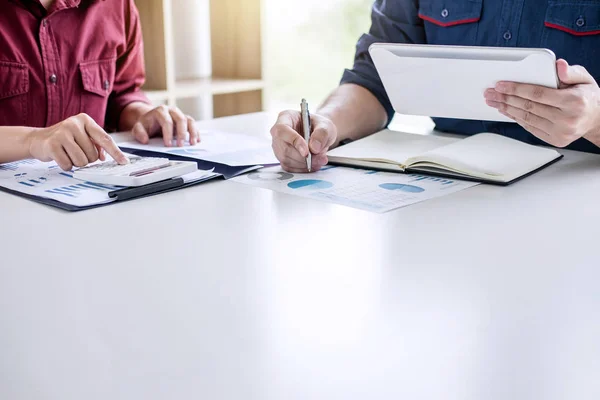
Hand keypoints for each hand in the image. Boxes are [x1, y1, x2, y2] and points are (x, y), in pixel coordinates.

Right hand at [28, 113, 128, 170]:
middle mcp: (74, 124)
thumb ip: (96, 144)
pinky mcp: (52, 144)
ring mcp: (62, 133)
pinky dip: (66, 165)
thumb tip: (104, 157)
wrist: (38, 139)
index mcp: (85, 120)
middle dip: (87, 159)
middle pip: (93, 155)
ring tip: (68, 154)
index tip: (124, 161)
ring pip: (82, 161)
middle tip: (76, 152)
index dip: (115, 152)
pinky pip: (68, 164)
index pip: (105, 139)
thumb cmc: (65, 139)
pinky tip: (60, 157)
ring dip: (76, 163)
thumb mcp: (83, 136)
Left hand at [131, 105, 199, 146]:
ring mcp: (180, 115)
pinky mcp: (185, 120)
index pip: (167, 121)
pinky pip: (193, 125)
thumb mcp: (139, 127)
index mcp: (160, 111)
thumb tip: (145, 140)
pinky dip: (196, 132)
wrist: (152, 120)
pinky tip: (197, 141)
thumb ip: (139, 132)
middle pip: (181, 119)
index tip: (168, 144)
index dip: (168, 133)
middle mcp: (172, 111)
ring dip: (192, 132)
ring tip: (192, 143)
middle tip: (180, 146)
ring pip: (189, 121)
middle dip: (181, 133)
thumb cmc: (147, 124)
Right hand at [270, 110, 336, 171]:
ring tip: (320, 160)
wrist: (319, 135)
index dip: (293, 141)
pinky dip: (302, 168)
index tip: (307, 152)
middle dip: (302, 157)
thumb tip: (314, 148)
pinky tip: (313, 164)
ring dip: (304, 164)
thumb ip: (322, 134)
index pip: (282, 130)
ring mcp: (279, 146)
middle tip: (320, 158)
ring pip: (286, 160)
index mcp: (286, 117)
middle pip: (284, 148)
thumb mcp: (326, 125)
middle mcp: (278, 133)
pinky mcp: (283, 158)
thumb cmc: (319, 126)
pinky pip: (289, 167)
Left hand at [485, 59, 599, 147]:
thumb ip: (570, 72)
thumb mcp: (585, 78)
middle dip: (506, 99)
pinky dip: (516, 119)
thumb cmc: (588, 97)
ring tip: (495, 102)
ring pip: (527, 118)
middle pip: (528, 107)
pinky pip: (530, 127)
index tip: (501, 85)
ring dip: (507, 109)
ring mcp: (560, 132)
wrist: (597, 119)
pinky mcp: (555, 140)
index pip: (537, 94)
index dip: (516, 89)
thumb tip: (558, 65)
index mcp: (573, 101)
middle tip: (491, 93)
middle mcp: (567, 119)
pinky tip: (507, 111)